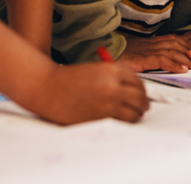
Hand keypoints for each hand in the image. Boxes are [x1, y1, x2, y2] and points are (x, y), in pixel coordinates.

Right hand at [20, 62, 149, 124]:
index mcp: (113, 70)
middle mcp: (113, 85)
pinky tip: (126, 120)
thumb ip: (116, 75)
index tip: (142, 93)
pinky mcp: (102, 117)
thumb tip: (134, 86)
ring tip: (137, 114)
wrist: (47, 88)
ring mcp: (108, 102)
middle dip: (144, 102)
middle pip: (140, 96)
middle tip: (144, 106)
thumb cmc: (69, 79)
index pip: (138, 81)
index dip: (142, 89)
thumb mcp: (96, 69)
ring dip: (138, 113)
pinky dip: (128, 121)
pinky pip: (123, 121)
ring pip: (135, 110)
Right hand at [116, 33, 190, 72]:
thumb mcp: (133, 55)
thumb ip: (146, 57)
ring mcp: (146, 50)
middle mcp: (149, 44)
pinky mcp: (141, 58)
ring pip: (172, 52)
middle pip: (175, 45)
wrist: (100, 54)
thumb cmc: (115, 56)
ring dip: (187, 59)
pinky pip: (161, 60)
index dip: (186, 44)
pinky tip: (182, 70)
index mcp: (148, 42)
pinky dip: (173, 64)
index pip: (172, 40)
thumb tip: (156, 63)